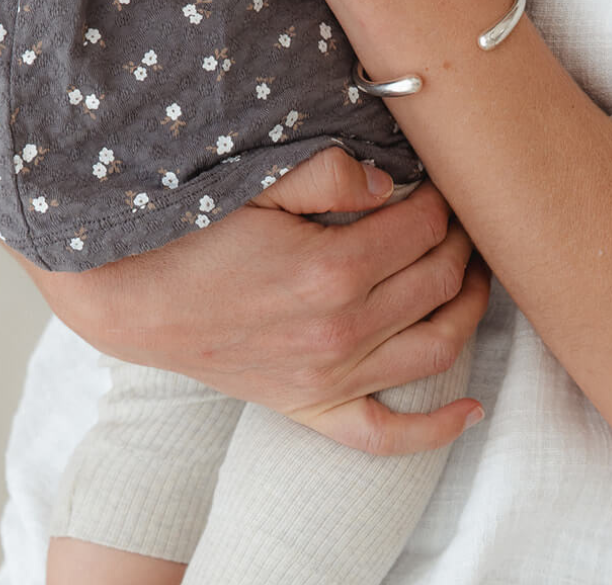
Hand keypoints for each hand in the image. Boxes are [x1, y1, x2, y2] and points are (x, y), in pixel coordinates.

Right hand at [17, 149, 489, 454]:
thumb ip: (331, 175)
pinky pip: (386, 435)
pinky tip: (470, 410)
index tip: (439, 183)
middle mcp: (343, 329)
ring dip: (471, 310)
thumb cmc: (195, 237)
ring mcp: (331, 376)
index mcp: (334, 269)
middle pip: (440, 280)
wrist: (136, 300)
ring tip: (476, 277)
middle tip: (458, 218)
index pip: (424, 227)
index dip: (442, 199)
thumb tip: (391, 182)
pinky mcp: (313, 406)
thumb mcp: (259, 187)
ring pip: (437, 349)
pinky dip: (435, 428)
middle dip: (460, 241)